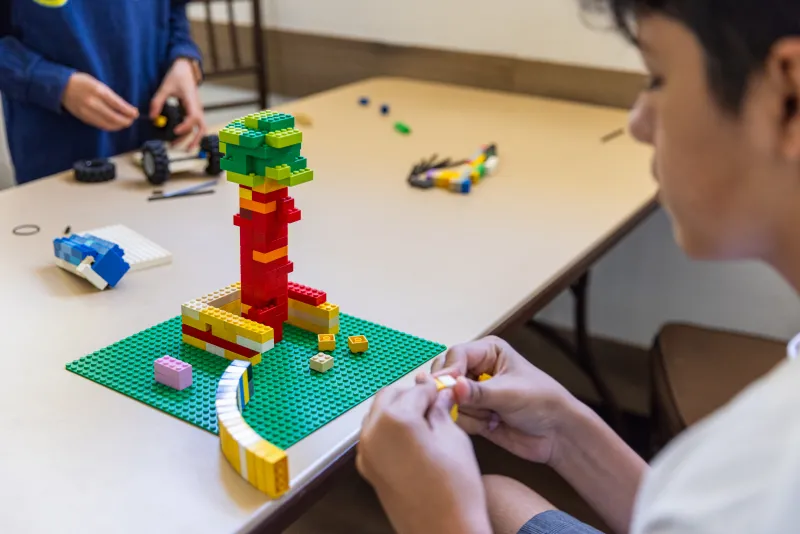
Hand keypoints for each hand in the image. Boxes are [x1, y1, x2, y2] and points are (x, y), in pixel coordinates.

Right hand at [61, 73, 138, 130]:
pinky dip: (109, 126)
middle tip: (132, 120)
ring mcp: (87, 112)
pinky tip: (114, 124)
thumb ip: (111, 95)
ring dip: (119, 126)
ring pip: (107, 124)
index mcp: (99, 91)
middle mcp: (93, 103)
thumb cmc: (82, 82)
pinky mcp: (83, 118)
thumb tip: (125, 107)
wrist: (60, 86)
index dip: (129, 111)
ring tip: (125, 123)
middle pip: (114, 117)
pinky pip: (99, 125)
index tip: (136, 113)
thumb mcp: (98, 83)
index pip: (118, 105)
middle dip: (126, 121)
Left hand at [150, 58, 204, 147]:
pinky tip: (179, 137)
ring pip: (199, 128)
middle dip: (195, 139)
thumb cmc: (177, 76)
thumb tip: (151, 117)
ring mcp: (197, 110)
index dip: (186, 126)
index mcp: (191, 100)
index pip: (193, 117)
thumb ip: (157, 102)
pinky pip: (194, 125)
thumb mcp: (164, 87)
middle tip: (185, 149)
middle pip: (201, 127)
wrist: (185, 69)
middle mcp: (197, 107)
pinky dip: (189, 133)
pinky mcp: (193, 111)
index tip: (175, 131)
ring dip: (192, 138)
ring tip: (180, 147)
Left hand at [357, 376, 491, 533]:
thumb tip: (442, 397)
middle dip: (411, 395)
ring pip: (378, 414)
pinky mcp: (367, 468)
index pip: (416, 391)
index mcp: (396, 420)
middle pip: (389, 396)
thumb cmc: (454, 491)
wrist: (444, 532)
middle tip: (435, 403)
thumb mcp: (454, 440)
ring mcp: (367, 452)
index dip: (435, 390)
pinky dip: (388, 429)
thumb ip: (442, 412)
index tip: (445, 391)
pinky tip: (412, 438)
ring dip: (397, 410)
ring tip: (425, 421)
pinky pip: (373, 436)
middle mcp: (374, 433)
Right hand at [432, 335, 579, 464]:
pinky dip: (471, 424)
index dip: (450, 372)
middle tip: (475, 404)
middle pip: (446, 377)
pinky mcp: (473, 413)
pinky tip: (492, 424)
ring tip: (494, 415)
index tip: (450, 389)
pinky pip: (457, 418)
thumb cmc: (543, 402)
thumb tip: (453, 387)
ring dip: (469, 412)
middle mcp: (477, 369)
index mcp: (488, 351)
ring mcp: (474, 392)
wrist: (558, 434)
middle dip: (458, 394)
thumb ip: (478, 392)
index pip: (456, 355)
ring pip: (449, 400)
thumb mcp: (509, 394)